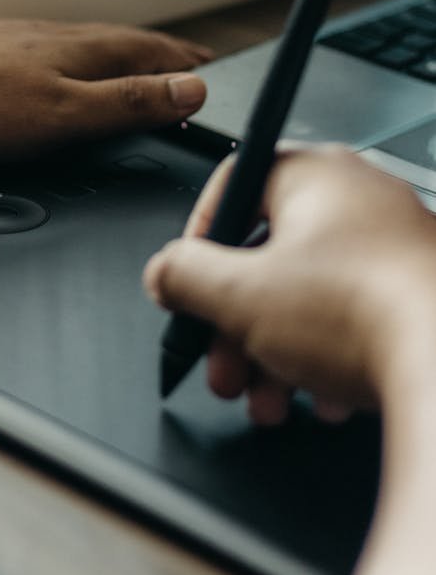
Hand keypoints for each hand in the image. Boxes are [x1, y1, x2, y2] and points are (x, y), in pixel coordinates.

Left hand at [0, 14, 210, 158]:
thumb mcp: (62, 113)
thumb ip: (128, 102)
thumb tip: (192, 89)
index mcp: (88, 52)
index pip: (157, 54)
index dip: (188, 66)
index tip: (216, 71)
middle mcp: (61, 37)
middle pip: (129, 44)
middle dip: (164, 56)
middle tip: (190, 65)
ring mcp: (26, 41)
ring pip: (93, 45)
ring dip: (126, 56)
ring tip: (141, 67)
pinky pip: (58, 52)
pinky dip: (83, 62)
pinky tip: (67, 71)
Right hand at [144, 145, 435, 421]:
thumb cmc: (362, 314)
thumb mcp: (238, 296)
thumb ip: (185, 276)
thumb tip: (165, 271)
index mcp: (316, 174)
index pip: (236, 185)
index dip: (201, 236)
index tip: (191, 278)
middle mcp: (362, 198)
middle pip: (270, 255)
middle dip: (236, 324)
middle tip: (223, 363)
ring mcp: (396, 245)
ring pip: (311, 296)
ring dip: (274, 354)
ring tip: (268, 399)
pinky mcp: (420, 290)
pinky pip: (355, 318)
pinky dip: (327, 359)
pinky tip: (321, 399)